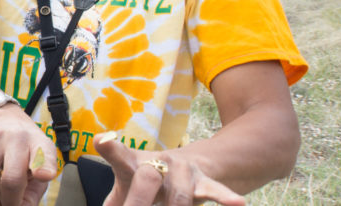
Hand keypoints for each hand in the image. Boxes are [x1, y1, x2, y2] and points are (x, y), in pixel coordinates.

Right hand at [0, 105, 58, 205]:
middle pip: (10, 177)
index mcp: (39, 144)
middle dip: (9, 202)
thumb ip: (35, 188)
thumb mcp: (42, 162)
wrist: (9, 120)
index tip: (42, 176)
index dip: (42, 168)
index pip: (42, 156)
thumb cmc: (28, 147)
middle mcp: (16, 139)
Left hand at [95, 132, 245, 205]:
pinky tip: (238, 204)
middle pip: (147, 180)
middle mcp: (158, 162)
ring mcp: (182, 172)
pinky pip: (215, 191)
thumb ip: (116, 202)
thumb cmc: (147, 183)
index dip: (110, 148)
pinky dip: (226, 198)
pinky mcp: (204, 182)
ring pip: (178, 198)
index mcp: (133, 164)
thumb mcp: (127, 189)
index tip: (101, 140)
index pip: (119, 155)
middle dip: (138, 203)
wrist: (186, 168)